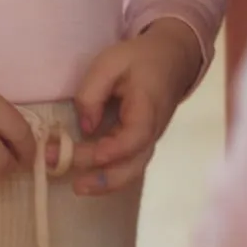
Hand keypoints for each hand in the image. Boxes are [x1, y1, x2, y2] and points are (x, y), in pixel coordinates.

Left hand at [70, 19, 204, 195]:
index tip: (89, 154)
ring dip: (105, 182)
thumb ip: (93, 92)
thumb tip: (85, 127)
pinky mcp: (142, 144)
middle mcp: (152, 132)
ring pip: (131, 170)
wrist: (171, 59)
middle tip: (75, 184)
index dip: (113, 150)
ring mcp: (149, 141)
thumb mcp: (110, 62)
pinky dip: (110, 175)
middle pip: (133, 165)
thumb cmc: (139, 59)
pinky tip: (88, 177)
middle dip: (104, 178)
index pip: (133, 137)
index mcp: (148, 108)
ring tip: (77, 187)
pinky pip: (128, 165)